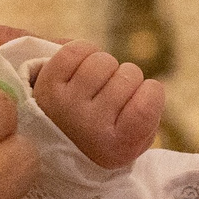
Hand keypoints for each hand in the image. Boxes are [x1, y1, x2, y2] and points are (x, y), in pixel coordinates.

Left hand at [32, 41, 165, 169]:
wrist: (52, 147)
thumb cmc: (102, 139)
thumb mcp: (133, 143)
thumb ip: (149, 118)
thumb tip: (150, 85)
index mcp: (118, 146)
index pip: (147, 103)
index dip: (151, 91)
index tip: (141, 98)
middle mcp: (91, 126)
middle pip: (129, 74)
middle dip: (127, 78)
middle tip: (114, 92)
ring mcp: (67, 104)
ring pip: (103, 61)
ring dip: (105, 65)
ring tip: (97, 81)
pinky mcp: (48, 84)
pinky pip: (76, 51)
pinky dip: (84, 52)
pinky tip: (82, 67)